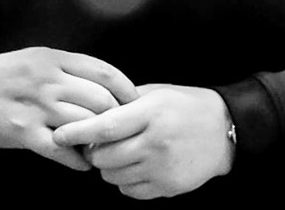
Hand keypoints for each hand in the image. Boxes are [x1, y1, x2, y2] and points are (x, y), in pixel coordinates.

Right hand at [0, 47, 137, 171]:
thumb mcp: (33, 60)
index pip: (104, 71)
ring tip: (102, 149)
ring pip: (83, 124)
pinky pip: (59, 149)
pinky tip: (82, 164)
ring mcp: (35, 106)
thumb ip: (65, 70)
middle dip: (115, 118)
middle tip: (122, 132)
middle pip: (100, 99)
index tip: (136, 103)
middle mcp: (48, 79)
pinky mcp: (22, 131)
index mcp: (53, 59)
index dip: (126, 89)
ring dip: (97, 140)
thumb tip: (101, 88)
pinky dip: (76, 160)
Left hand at [51, 84, 232, 197]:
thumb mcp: (158, 94)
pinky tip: (139, 166)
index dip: (78, 131)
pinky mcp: (167, 187)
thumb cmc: (187, 105)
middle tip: (100, 144)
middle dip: (95, 152)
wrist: (225, 129)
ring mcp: (162, 167)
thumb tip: (89, 114)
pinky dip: (126, 181)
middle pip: (103, 156)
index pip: (105, 126)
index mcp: (152, 113)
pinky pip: (129, 191)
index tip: (58, 133)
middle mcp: (155, 141)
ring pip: (113, 176)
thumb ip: (125, 103)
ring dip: (110, 166)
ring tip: (124, 153)